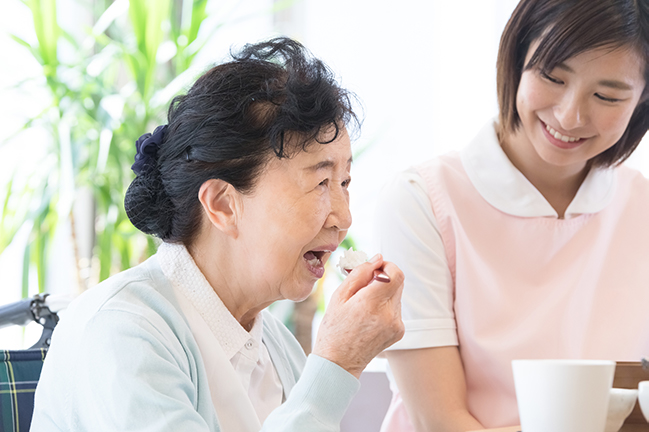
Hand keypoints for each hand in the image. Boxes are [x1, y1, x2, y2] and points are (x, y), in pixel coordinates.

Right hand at [312, 254, 404, 378]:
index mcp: (371, 304)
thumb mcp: (339, 296)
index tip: (374, 269)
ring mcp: (396, 325)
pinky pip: (396, 308)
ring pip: (397, 294)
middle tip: (366, 284)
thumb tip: (377, 258)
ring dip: (384, 292)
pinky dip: (385, 306)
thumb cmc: (334, 329)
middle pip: (399, 281)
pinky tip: (370, 316)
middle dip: (384, 277)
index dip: (386, 266)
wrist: (339, 363)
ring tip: (364, 304)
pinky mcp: (399, 331)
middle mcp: (388, 315)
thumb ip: (360, 273)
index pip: (395, 274)